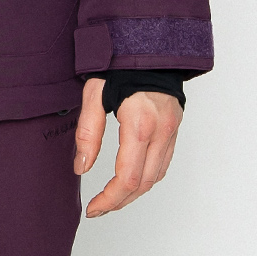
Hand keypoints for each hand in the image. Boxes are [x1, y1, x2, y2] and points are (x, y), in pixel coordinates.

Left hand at [73, 77, 181, 218]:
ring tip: (111, 199)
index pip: (127, 178)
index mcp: (140, 123)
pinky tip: (131, 181)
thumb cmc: (121, 64)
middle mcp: (161, 131)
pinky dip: (147, 178)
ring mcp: (171, 131)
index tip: (93, 207)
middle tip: (98, 209)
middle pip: (144, 184)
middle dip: (119, 202)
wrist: (151, 46)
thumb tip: (81, 167)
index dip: (109, 199)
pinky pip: (163, 164)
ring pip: (156, 177)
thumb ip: (88, 132)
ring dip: (134, 194)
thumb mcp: (94, 93)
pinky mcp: (175, 129)